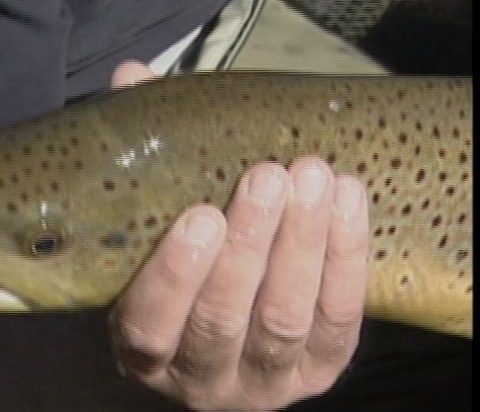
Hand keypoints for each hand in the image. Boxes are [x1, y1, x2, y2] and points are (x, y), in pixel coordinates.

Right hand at [109, 154, 369, 409]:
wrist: (229, 308)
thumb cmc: (180, 263)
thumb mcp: (146, 245)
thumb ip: (149, 199)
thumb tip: (146, 106)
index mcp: (143, 355)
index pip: (149, 328)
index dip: (175, 276)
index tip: (201, 216)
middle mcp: (200, 381)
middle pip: (222, 321)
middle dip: (249, 245)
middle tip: (266, 179)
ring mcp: (263, 382)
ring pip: (284, 320)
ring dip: (300, 243)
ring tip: (310, 179)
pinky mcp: (318, 371)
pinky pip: (337, 319)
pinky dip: (344, 256)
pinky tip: (345, 197)